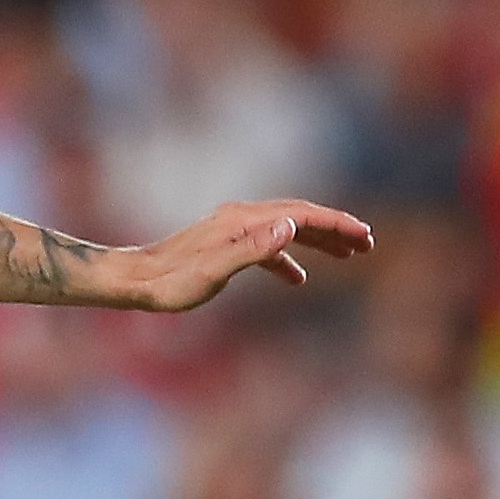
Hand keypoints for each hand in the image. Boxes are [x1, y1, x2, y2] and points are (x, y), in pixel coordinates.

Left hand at [127, 199, 373, 310]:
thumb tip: (291, 226)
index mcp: (243, 221)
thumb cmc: (169, 283)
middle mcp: (240, 217)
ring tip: (345, 257)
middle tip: (367, 245)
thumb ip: (254, 249)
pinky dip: (287, 258)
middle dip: (335, 229)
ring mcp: (231, 230)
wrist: (132, 282)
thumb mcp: (214, 271)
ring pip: (285, 229)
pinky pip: (266, 246)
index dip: (336, 224)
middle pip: (299, 216)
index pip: (302, 215)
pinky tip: (297, 279)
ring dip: (317, 241)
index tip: (365, 237)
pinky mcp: (222, 245)